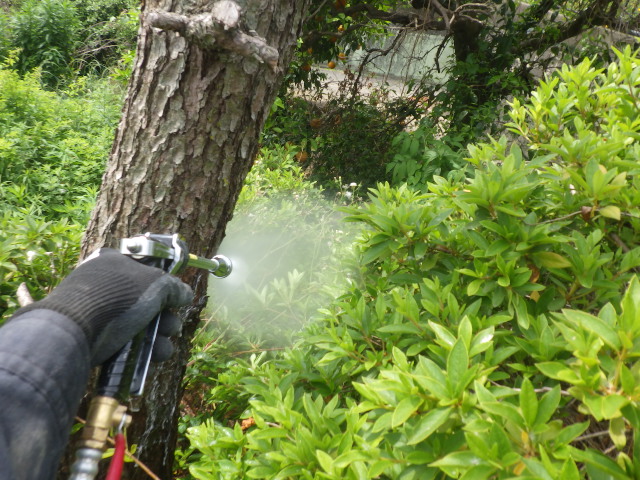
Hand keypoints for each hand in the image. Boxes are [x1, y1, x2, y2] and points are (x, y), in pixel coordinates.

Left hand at [13, 249, 192, 364]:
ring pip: (144, 325)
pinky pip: (131, 342)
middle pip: (150, 301)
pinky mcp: (101, 339)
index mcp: (116, 263)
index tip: (176, 296)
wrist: (78, 330)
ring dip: (161, 335)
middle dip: (166, 316)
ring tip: (163, 344)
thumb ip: (175, 287)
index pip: (147, 269)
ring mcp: (103, 313)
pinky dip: (146, 349)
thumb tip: (186, 295)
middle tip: (169, 325)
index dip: (165, 283)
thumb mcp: (156, 283)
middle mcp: (109, 286)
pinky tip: (154, 354)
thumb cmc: (117, 296)